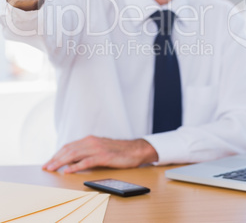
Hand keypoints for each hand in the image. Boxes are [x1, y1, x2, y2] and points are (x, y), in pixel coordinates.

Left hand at [42, 135, 158, 172]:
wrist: (135, 149)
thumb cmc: (117, 151)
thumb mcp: (100, 149)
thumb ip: (87, 152)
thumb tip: (72, 162)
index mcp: (89, 139)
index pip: (69, 146)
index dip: (57, 154)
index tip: (49, 162)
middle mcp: (91, 141)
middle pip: (69, 149)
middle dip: (55, 158)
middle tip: (46, 167)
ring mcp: (97, 148)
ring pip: (74, 154)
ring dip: (61, 162)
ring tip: (52, 169)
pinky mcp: (103, 156)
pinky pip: (86, 161)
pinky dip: (75, 166)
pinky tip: (68, 170)